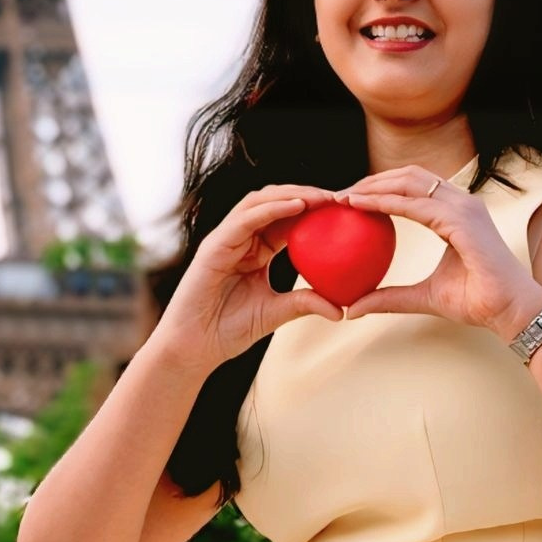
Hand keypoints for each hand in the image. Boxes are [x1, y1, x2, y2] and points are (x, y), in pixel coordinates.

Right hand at [155, 186, 340, 370]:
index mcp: (255, 250)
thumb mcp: (277, 313)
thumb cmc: (229, 331)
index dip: (315, 210)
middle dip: (308, 193)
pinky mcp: (214, 246)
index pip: (288, 219)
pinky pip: (245, 219)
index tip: (346, 209)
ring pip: (260, 201)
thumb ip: (305, 303)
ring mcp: (225, 239)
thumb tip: (342, 310)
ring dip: (293, 193)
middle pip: (275, 201)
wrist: (194, 347)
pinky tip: (299, 206)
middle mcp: (240, 238)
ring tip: (323, 196)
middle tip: (341, 197)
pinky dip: (273, 208)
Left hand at [340, 166, 541, 340]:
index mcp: (455, 212)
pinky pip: (416, 204)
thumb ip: (390, 298)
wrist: (510, 311)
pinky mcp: (462, 219)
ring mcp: (463, 207)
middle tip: (340, 195)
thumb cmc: (477, 301)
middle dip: (372, 181)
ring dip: (374, 186)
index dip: (380, 188)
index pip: (412, 188)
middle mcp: (461, 202)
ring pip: (410, 182)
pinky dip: (386, 201)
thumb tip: (353, 308)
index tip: (349, 200)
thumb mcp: (422, 297)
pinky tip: (361, 206)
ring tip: (345, 196)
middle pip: (408, 176)